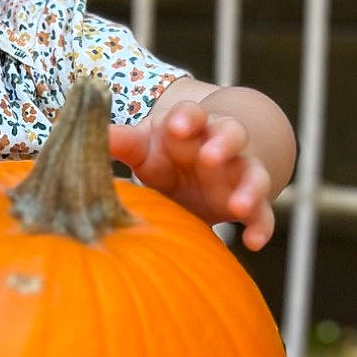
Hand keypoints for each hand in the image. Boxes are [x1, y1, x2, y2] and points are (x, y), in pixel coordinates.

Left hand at [108, 97, 276, 249]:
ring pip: (254, 173)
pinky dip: (262, 226)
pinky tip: (255, 242)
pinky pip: (263, 213)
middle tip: (210, 156)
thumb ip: (123, 143)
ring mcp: (238, 173)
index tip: (176, 126)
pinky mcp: (248, 202)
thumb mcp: (142, 148)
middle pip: (231, 133)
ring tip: (239, 206)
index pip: (192, 114)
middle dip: (223, 142)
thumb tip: (93, 134)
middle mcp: (219, 145)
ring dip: (250, 187)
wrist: (199, 169)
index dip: (186, 118)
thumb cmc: (165, 153)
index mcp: (190, 127)